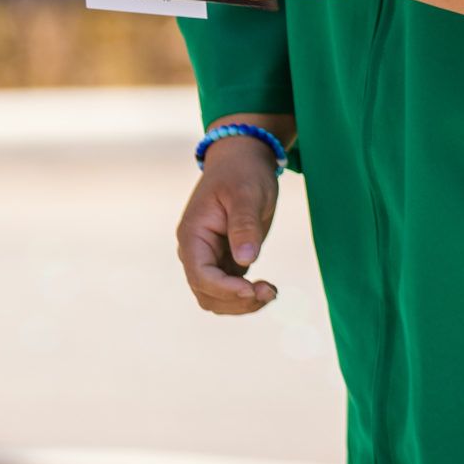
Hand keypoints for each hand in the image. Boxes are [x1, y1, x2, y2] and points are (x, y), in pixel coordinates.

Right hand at [176, 126, 283, 314]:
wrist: (243, 160)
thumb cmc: (242, 173)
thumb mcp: (246, 193)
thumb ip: (244, 225)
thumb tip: (246, 260)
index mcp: (193, 235)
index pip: (200, 274)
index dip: (224, 289)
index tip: (252, 289)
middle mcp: (196, 251)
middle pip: (207, 294)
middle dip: (236, 301)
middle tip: (270, 291)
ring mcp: (210, 258)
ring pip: (217, 298)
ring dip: (242, 304)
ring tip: (271, 291)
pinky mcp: (226, 261)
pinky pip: (230, 291)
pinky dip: (247, 297)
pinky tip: (268, 288)